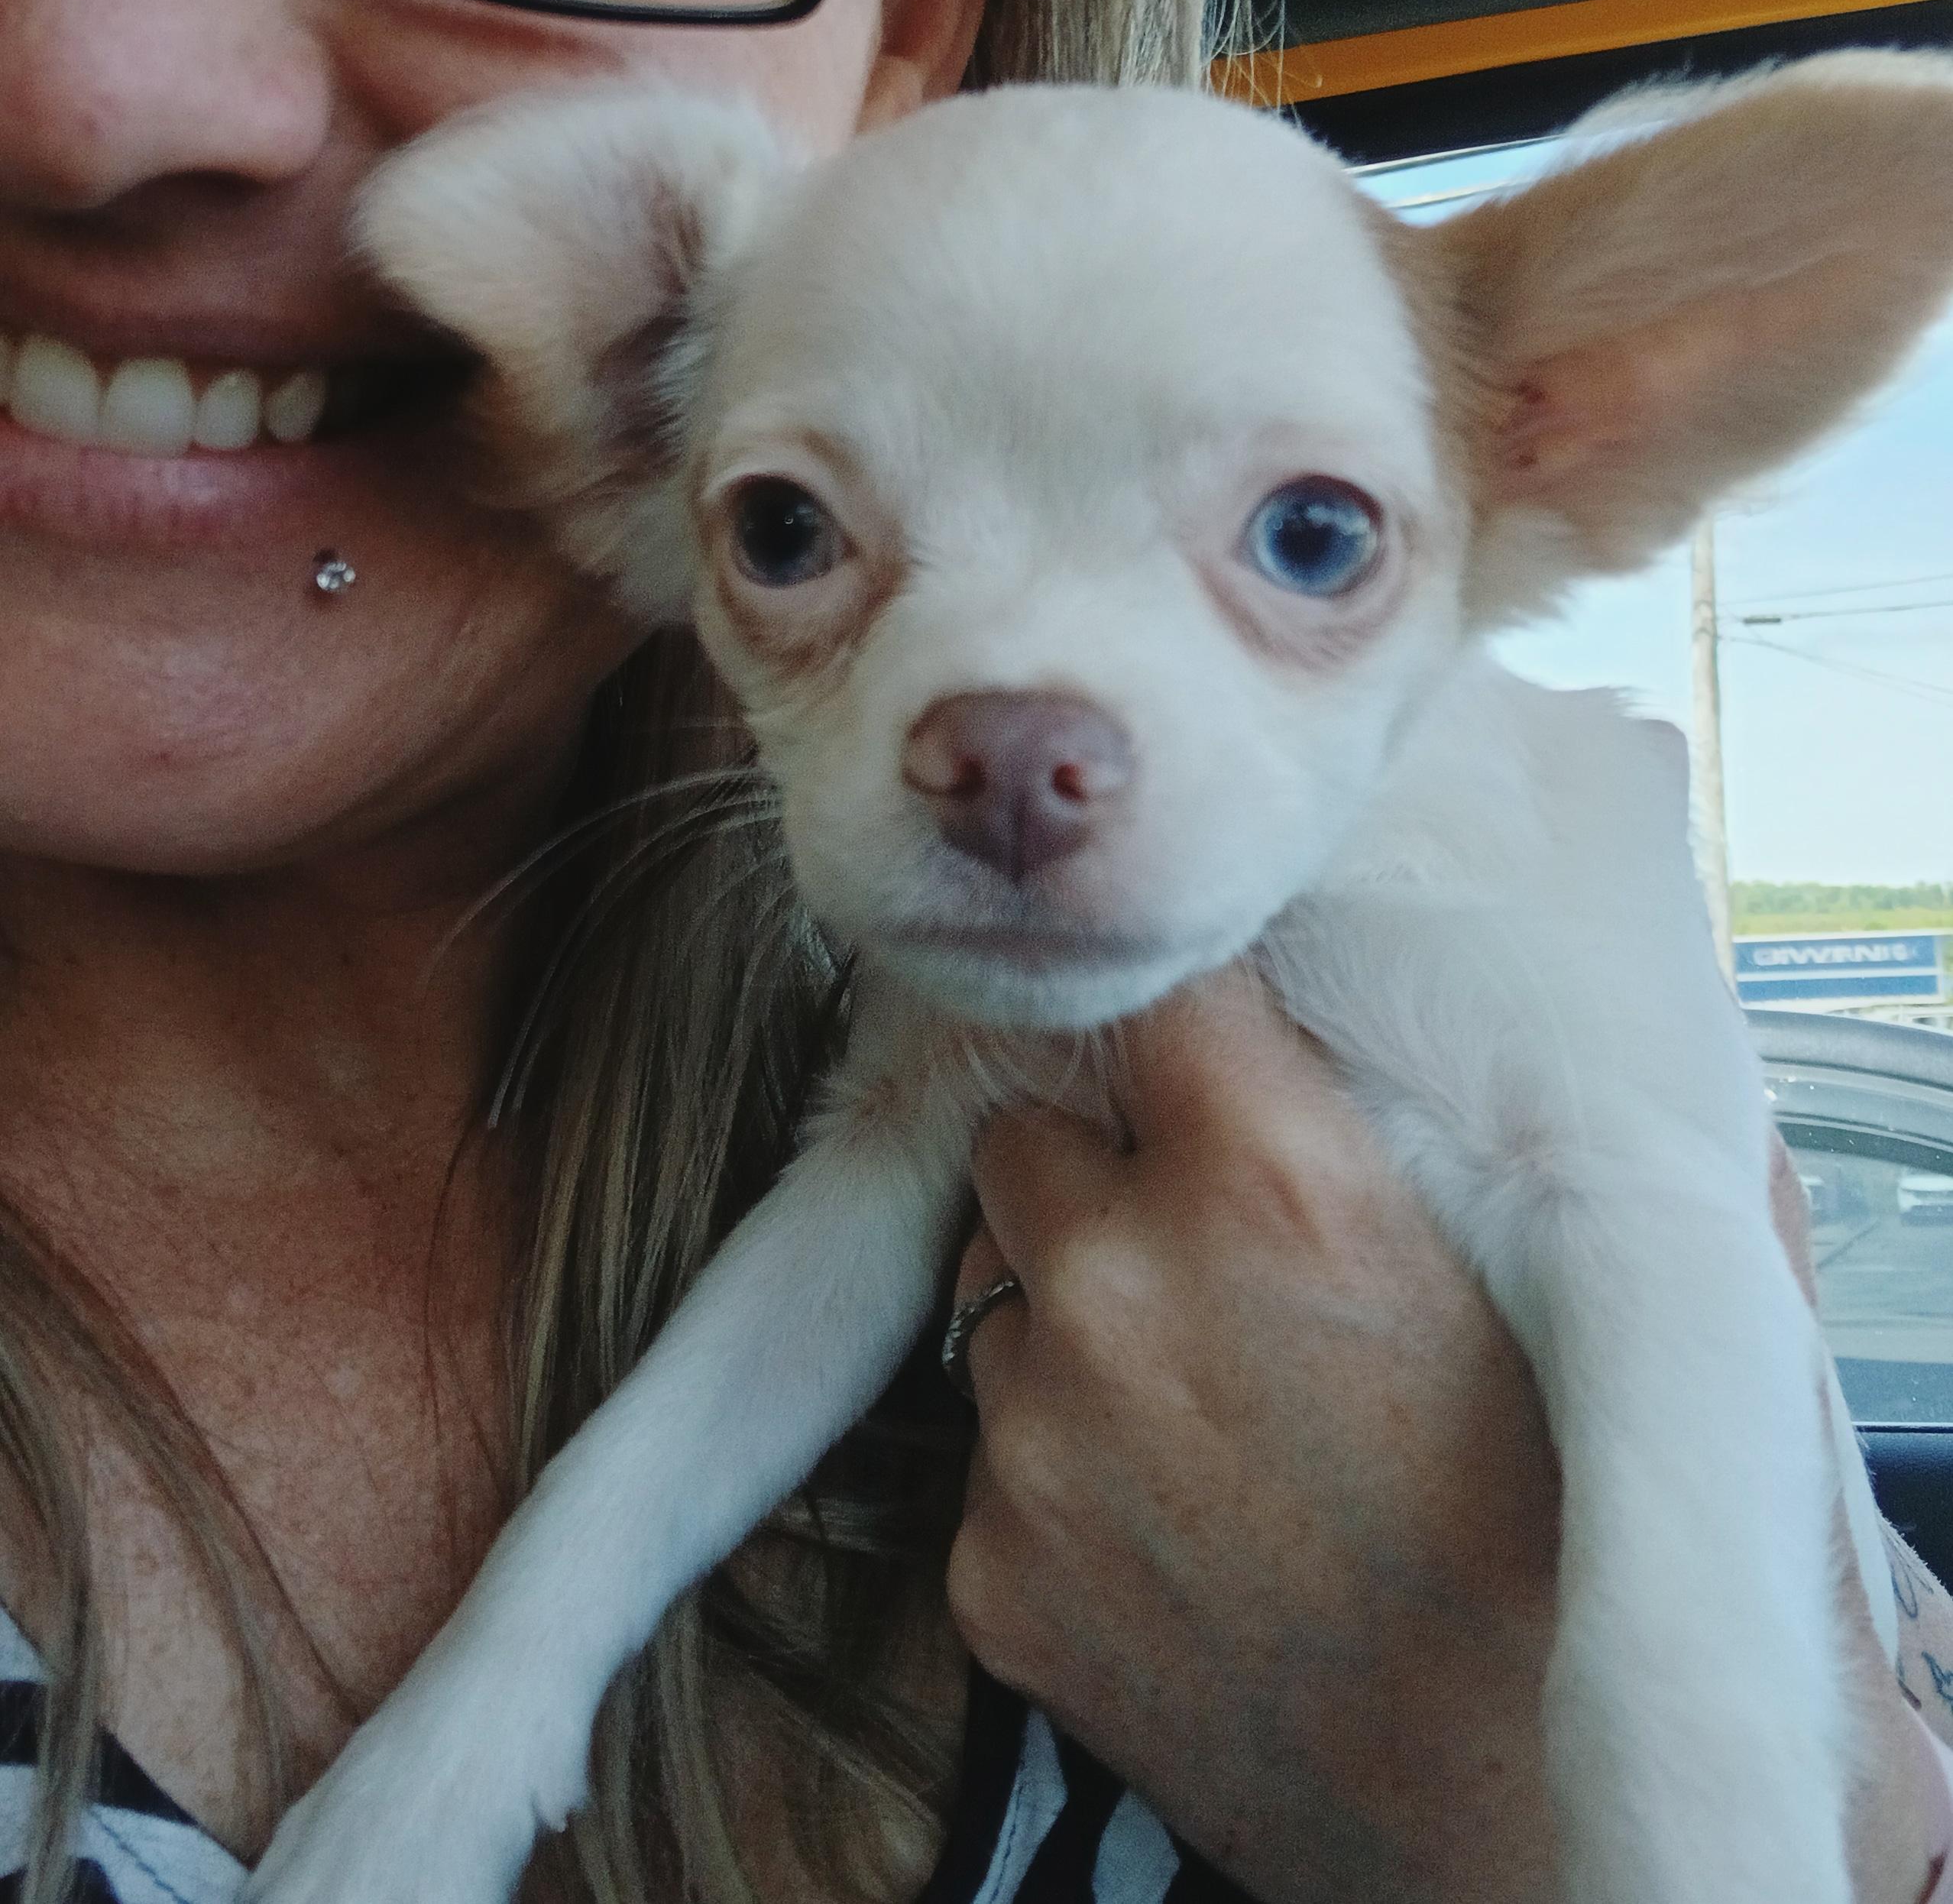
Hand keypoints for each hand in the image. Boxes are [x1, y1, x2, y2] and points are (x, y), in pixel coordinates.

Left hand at [945, 971, 1942, 1902]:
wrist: (1521, 1806)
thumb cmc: (1561, 1522)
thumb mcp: (1539, 1268)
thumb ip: (1419, 1114)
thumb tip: (1328, 1014)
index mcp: (1271, 1179)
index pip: (1154, 991)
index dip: (1183, 1025)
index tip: (1203, 1056)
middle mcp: (1120, 1283)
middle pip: (1025, 1136)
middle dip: (1095, 1173)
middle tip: (1197, 1254)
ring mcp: (1033, 1434)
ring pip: (999, 1293)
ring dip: (1073, 1324)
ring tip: (1204, 1414)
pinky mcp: (985, 1570)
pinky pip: (991, 1455)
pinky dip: (1058, 1475)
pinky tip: (1174, 1535)